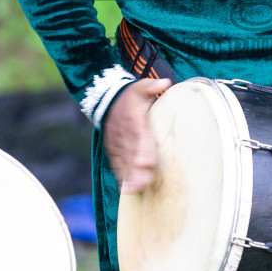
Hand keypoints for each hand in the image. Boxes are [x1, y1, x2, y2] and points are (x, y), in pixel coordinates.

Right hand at [103, 77, 171, 193]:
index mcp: (133, 119)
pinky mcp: (112, 148)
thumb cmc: (129, 95)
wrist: (106, 99)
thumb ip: (151, 86)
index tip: (147, 161)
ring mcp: (117, 142)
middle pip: (131, 153)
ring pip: (123, 160)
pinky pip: (116, 162)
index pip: (138, 135)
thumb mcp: (140, 86)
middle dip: (137, 168)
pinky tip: (127, 186)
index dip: (142, 149)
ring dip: (130, 175)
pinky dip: (120, 174)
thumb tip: (165, 82)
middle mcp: (124, 132)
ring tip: (137, 188)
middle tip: (145, 182)